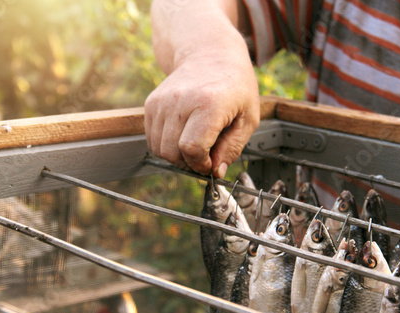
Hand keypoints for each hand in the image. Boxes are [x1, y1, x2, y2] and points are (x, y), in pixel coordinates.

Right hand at [145, 52, 259, 177]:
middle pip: (172, 152)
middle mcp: (180, 101)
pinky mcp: (151, 103)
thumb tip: (216, 172)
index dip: (200, 164)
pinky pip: (152, 138)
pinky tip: (182, 133)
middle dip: (188, 162)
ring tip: (194, 143)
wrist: (209, 53)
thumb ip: (233, 147)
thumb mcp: (248, 117)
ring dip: (176, 155)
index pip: (192, 148)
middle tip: (203, 155)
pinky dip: (166, 144)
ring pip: (159, 148)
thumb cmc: (234, 86)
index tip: (210, 163)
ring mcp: (162, 101)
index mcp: (208, 104)